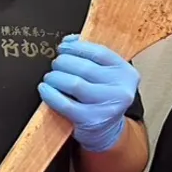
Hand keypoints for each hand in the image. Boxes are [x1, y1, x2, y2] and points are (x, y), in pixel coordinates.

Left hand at [37, 35, 139, 152]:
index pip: (99, 53)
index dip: (77, 47)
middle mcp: (121, 90)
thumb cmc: (101, 97)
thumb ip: (90, 56)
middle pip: (85, 68)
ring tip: (50, 77)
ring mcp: (107, 106)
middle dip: (64, 63)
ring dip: (56, 77)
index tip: (63, 47)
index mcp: (126, 73)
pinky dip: (51, 94)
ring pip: (74, 84)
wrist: (106, 131)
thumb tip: (69, 41)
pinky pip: (65, 103)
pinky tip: (45, 89)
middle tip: (55, 64)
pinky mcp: (91, 120)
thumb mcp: (104, 75)